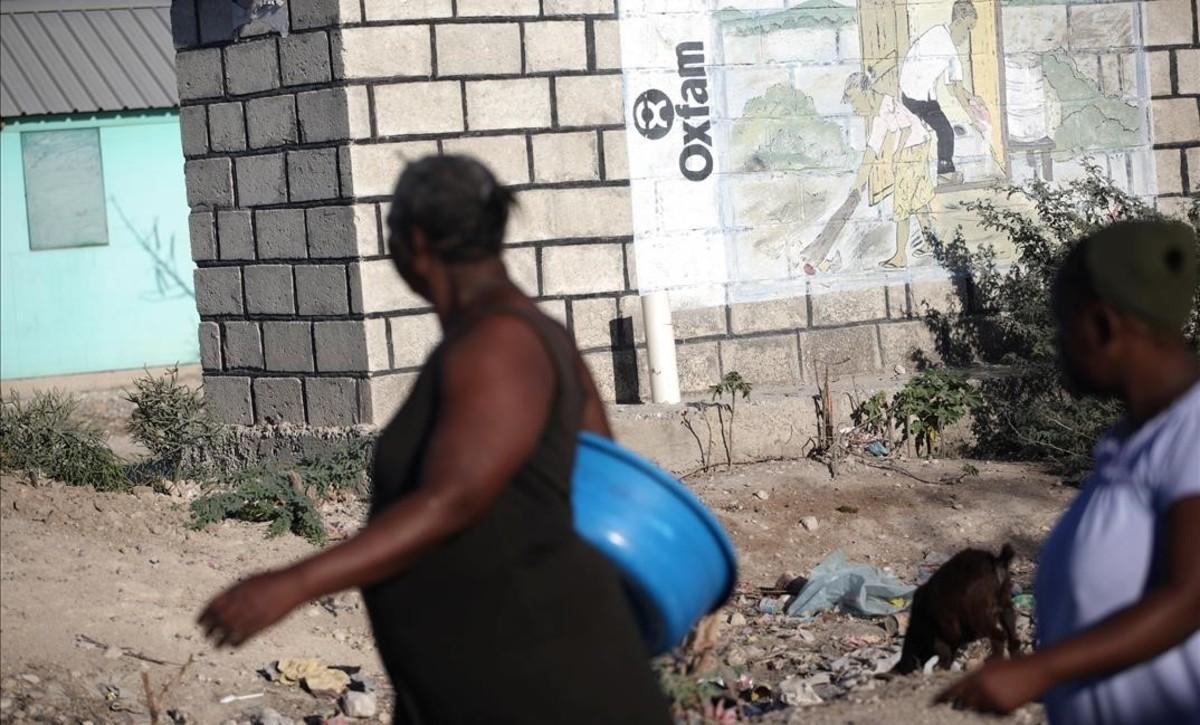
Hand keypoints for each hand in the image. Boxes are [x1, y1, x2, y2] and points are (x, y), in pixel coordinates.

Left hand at [198, 569, 305, 647]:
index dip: (203, 616)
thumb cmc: (272, 580)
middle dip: (208, 629)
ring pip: (227, 632)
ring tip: (216, 645)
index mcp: (235, 591)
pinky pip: (242, 637)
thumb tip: (222, 602)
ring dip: (219, 640)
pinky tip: (233, 644)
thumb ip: (234, 592)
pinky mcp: (260, 625)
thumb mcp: (249, 581)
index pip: (212, 607)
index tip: (199, 622)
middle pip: (217, 620)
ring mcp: (250, 614)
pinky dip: (235, 642)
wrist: (291, 585)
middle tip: (205, 635)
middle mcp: (240, 603)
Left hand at [934, 656, 1049, 714]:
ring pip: (980, 710)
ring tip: (1001, 694)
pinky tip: (1010, 699)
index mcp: (977, 674)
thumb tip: (965, 691)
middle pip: (965, 703)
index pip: (954, 688)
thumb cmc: (1015, 665)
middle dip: (969, 703)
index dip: (942, 696)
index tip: (931, 703)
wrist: (1037, 669)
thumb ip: (977, 677)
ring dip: (986, 706)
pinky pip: (995, 713)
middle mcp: (981, 686)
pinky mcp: (1003, 707)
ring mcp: (992, 698)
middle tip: (983, 698)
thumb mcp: (992, 667)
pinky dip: (999, 709)